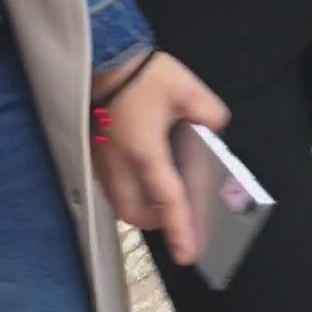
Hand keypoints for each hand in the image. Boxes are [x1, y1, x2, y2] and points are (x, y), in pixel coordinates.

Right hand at [92, 52, 229, 265]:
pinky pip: (114, 187)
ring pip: (121, 202)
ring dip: (142, 207)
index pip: (166, 198)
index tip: (188, 254)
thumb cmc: (146, 74)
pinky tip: (147, 177)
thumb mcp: (187, 89)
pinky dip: (131, 192)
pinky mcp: (96, 154)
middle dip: (157, 221)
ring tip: (164, 199)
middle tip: (178, 215)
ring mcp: (102, 161)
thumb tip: (215, 132)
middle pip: (135, 212)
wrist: (104, 57)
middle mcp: (119, 163)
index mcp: (145, 150)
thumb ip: (209, 115)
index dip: (180, 228)